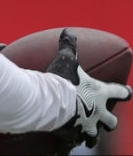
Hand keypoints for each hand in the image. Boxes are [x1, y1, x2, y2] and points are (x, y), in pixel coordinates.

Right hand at [46, 29, 132, 149]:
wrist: (51, 103)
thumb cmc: (62, 82)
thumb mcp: (67, 60)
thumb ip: (69, 46)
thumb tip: (69, 31)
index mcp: (99, 93)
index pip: (118, 92)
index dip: (124, 92)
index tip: (129, 93)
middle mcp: (97, 112)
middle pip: (111, 122)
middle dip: (109, 122)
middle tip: (106, 120)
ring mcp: (85, 127)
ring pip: (94, 137)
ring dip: (90, 135)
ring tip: (85, 136)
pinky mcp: (71, 136)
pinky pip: (69, 146)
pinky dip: (66, 146)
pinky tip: (61, 149)